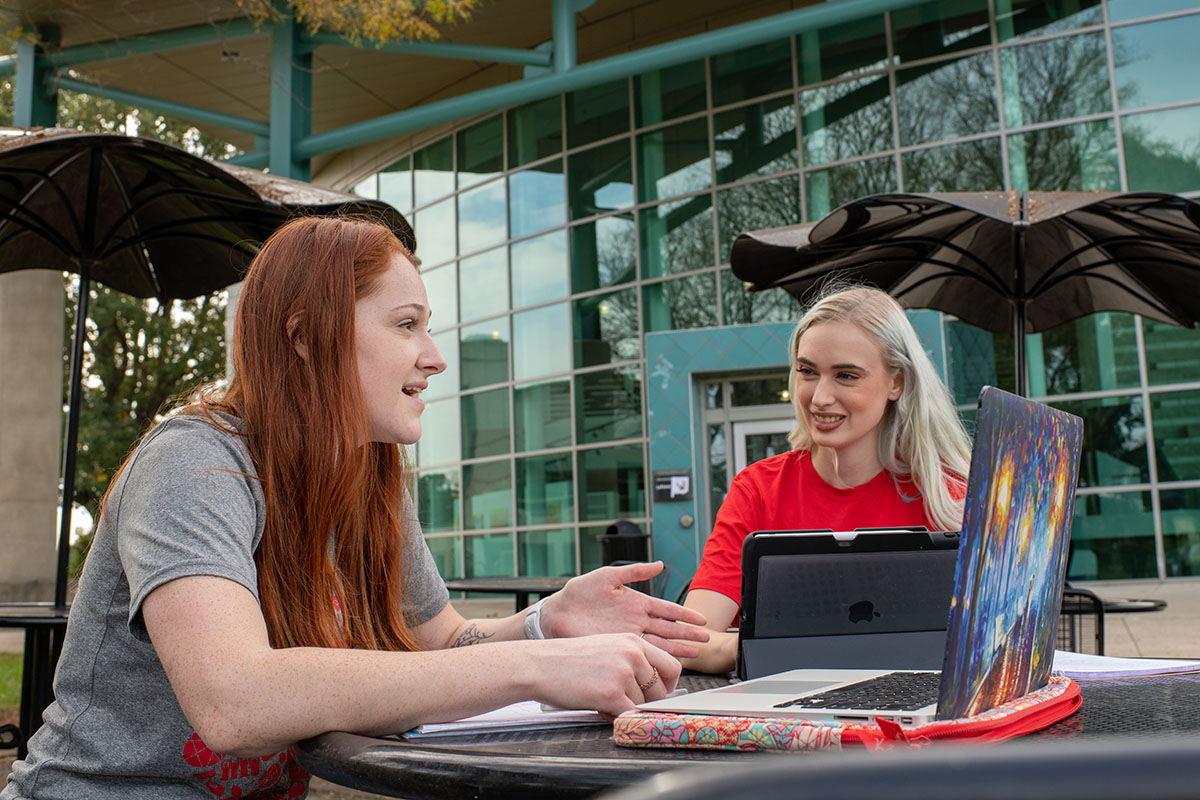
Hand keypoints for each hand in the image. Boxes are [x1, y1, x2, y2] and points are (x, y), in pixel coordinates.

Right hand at [531, 633, 680, 717]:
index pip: (671, 666)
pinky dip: (618, 718)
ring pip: (642, 704)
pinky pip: (629, 715)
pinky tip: (600, 708)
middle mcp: (632, 654)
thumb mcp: (606, 648)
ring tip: (602, 700)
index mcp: (633, 641)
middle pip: (661, 690)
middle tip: (627, 703)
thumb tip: (654, 686)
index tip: (659, 693)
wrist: (538, 665)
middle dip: (648, 702)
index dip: (668, 685)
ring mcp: (623, 674)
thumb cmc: (568, 660)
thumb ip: (631, 661)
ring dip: (626, 708)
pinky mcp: (611, 694)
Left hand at [539, 562, 708, 658]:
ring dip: (678, 648)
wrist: (557, 614)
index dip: (684, 614)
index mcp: (636, 602)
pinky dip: (658, 658)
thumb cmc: (579, 593)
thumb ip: (634, 571)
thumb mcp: (608, 576)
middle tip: (707, 639)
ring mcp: (629, 635)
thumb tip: (660, 564)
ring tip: (696, 652)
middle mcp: (636, 620)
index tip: (702, 619)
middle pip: (668, 628)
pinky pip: (643, 653)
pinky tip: (669, 662)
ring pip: (659, 643)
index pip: (666, 609)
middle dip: (688, 633)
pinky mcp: (619, 647)